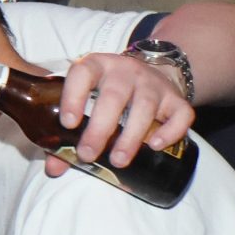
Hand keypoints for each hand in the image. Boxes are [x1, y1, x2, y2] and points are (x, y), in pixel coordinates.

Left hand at [48, 51, 192, 175]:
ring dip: (131, 136)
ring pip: (145, 106)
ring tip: (118, 160)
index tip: (67, 123)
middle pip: (113, 97)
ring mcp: (154, 83)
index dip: (73, 97)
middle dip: (100, 128)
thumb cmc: (109, 93)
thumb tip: (54, 168)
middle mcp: (126, 71)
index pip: (83, 73)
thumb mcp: (88, 100)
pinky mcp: (177, 99)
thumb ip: (68, 133)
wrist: (153, 72)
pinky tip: (155, 146)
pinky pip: (180, 114)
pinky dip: (170, 131)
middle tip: (88, 154)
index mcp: (97, 66)